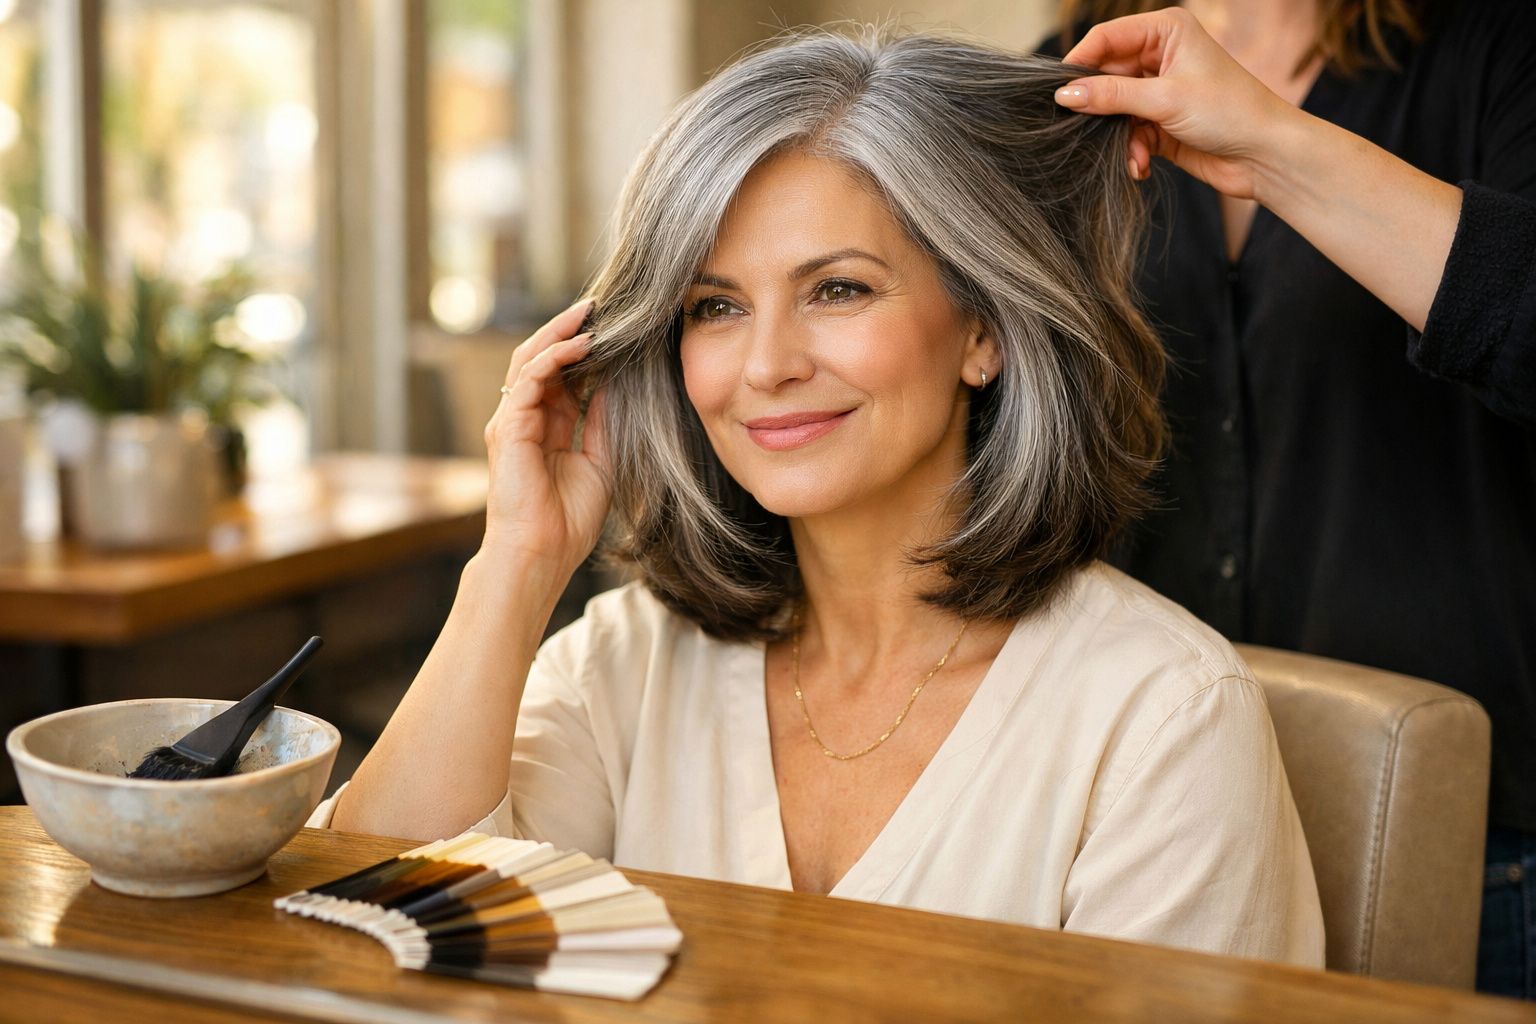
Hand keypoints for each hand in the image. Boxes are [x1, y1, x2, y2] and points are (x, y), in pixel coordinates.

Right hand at [480, 298, 611, 576]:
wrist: (542, 553)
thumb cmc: (568, 519)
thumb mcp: (600, 460)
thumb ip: (602, 421)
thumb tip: (618, 383)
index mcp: (545, 427)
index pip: (561, 375)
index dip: (584, 350)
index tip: (614, 328)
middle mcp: (524, 418)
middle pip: (542, 359)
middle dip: (569, 330)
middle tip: (598, 305)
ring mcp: (512, 421)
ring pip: (530, 360)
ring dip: (560, 334)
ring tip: (589, 314)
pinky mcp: (507, 427)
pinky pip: (528, 379)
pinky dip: (554, 358)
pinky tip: (581, 345)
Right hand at [1056, 8, 1298, 199]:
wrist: (1265, 155)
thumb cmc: (1230, 111)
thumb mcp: (1165, 99)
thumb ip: (1111, 96)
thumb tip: (1064, 94)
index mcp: (1166, 31)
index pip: (1106, 38)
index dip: (1080, 62)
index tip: (1058, 92)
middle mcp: (1161, 56)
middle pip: (1106, 76)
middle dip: (1100, 108)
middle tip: (1087, 131)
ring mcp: (1159, 90)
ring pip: (1114, 109)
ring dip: (1118, 137)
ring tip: (1131, 156)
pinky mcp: (1159, 122)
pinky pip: (1127, 133)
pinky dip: (1131, 151)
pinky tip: (1141, 166)